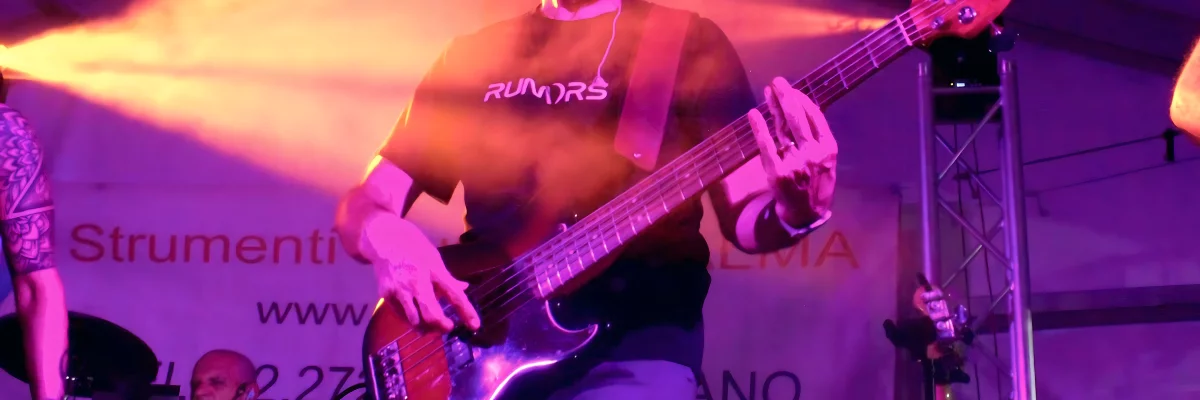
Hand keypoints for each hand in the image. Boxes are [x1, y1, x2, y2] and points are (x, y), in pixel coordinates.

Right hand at [362, 213, 480, 332]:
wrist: (385, 240)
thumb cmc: (415, 249)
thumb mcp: (435, 258)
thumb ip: (448, 277)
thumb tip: (465, 289)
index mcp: (433, 269)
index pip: (454, 294)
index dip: (466, 311)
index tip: (475, 325)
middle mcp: (416, 281)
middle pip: (431, 314)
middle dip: (442, 326)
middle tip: (448, 327)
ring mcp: (399, 289)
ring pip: (415, 320)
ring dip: (427, 328)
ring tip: (432, 327)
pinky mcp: (386, 295)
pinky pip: (402, 317)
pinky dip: (412, 321)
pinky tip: (416, 319)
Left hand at [747, 77, 837, 226]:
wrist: (805, 214)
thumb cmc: (816, 185)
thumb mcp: (827, 162)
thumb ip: (818, 140)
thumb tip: (806, 111)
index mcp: (828, 148)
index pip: (814, 116)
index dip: (802, 100)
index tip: (792, 89)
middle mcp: (813, 153)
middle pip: (798, 118)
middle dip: (787, 96)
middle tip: (778, 81)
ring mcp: (795, 162)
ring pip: (783, 128)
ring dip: (774, 106)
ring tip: (768, 91)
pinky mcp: (777, 171)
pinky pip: (766, 145)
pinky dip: (759, 128)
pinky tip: (754, 114)